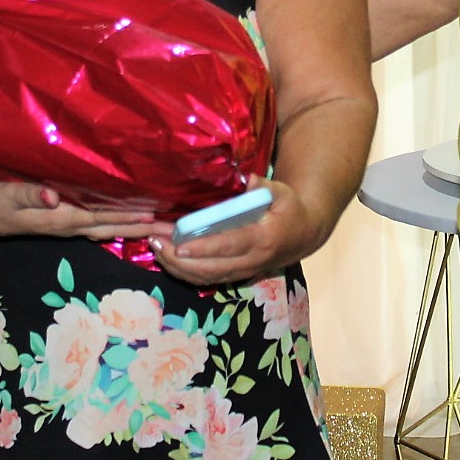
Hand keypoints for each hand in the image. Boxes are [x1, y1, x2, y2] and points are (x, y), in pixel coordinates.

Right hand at [0, 181, 157, 239]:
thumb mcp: (9, 195)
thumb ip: (31, 195)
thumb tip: (54, 196)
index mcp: (61, 218)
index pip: (103, 218)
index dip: (129, 218)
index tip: (155, 218)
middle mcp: (68, 225)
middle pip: (112, 227)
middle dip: (142, 229)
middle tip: (172, 231)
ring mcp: (66, 225)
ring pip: (107, 227)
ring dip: (133, 228)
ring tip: (159, 229)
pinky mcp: (61, 220)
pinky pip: (96, 223)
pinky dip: (115, 223)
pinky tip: (126, 222)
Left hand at [150, 179, 325, 287]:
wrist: (304, 235)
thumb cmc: (290, 209)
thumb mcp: (283, 193)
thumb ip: (266, 187)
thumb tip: (249, 179)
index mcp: (263, 239)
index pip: (230, 245)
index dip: (204, 248)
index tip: (180, 246)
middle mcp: (252, 260)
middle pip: (211, 268)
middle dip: (180, 260)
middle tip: (156, 243)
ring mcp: (244, 271)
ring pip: (207, 277)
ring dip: (178, 267)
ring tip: (156, 248)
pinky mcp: (237, 275)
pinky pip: (208, 279)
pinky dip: (185, 272)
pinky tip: (167, 258)